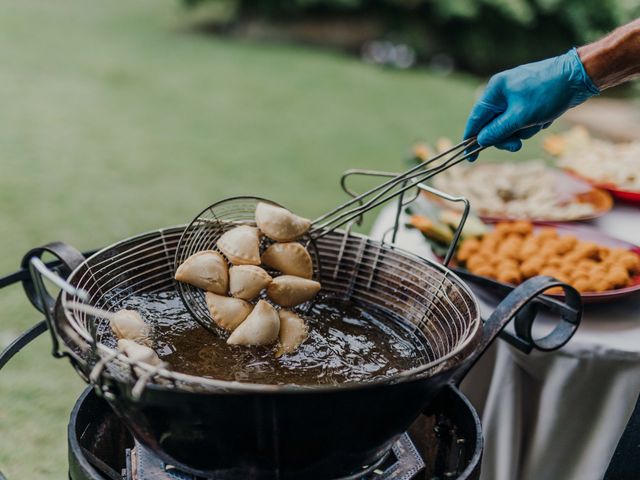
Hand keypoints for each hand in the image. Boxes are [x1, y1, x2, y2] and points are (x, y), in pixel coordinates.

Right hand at [464, 48, 598, 159]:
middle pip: (493, 125)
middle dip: (507, 136)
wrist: (579, 76)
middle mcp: (502, 92)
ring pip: (510, 125)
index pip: (476, 118)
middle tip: (517, 145)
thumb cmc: (548, 94)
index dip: (472, 138)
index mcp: (495, 90)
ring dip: (524, 130)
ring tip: (540, 123)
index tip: (470, 157)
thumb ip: (498, 131)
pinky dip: (533, 123)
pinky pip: (523, 120)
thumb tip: (481, 141)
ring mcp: (516, 95)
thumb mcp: (520, 117)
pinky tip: (545, 117)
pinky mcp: (529, 99)